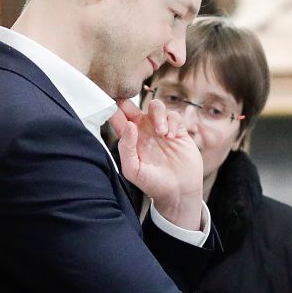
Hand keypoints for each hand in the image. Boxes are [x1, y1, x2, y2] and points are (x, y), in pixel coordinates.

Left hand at [112, 97, 202, 229]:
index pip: (117, 117)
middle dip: (132, 101)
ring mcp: (161, 129)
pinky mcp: (178, 131)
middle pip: (133, 105)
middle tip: (136, 110)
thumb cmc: (153, 184)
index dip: (113, 107)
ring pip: (156, 106)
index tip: (113, 101)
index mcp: (130, 138)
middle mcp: (144, 131)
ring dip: (158, 115)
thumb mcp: (133, 170)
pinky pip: (174, 116)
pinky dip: (172, 123)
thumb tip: (129, 125)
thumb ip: (126, 148)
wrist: (178, 192)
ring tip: (162, 134)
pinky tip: (171, 137)